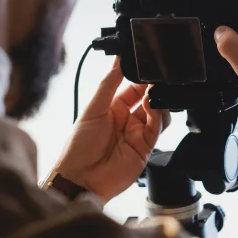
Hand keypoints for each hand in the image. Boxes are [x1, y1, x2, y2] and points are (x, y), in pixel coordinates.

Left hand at [54, 59, 169, 203]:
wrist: (81, 179)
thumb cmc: (79, 145)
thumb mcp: (93, 108)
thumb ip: (108, 83)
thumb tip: (118, 58)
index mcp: (113, 108)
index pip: (134, 87)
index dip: (142, 78)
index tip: (148, 66)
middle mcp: (127, 119)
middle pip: (149, 99)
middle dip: (154, 89)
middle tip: (156, 80)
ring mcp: (137, 133)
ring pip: (158, 113)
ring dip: (157, 102)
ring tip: (152, 96)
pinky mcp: (146, 148)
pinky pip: (158, 129)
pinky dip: (158, 117)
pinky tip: (152, 109)